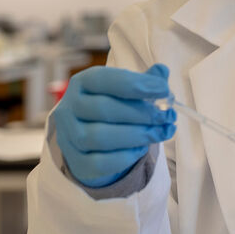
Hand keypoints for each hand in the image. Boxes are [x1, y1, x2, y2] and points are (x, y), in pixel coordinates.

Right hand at [54, 63, 175, 187]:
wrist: (92, 139)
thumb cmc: (114, 106)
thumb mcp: (127, 89)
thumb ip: (145, 80)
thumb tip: (162, 71)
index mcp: (82, 83)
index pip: (105, 79)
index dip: (136, 84)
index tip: (164, 90)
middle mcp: (69, 107)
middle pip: (103, 109)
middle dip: (141, 114)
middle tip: (166, 117)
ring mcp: (68, 136)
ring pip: (100, 138)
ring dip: (137, 135)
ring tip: (160, 132)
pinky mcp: (75, 163)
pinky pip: (100, 163)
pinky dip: (126, 156)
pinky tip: (142, 148)